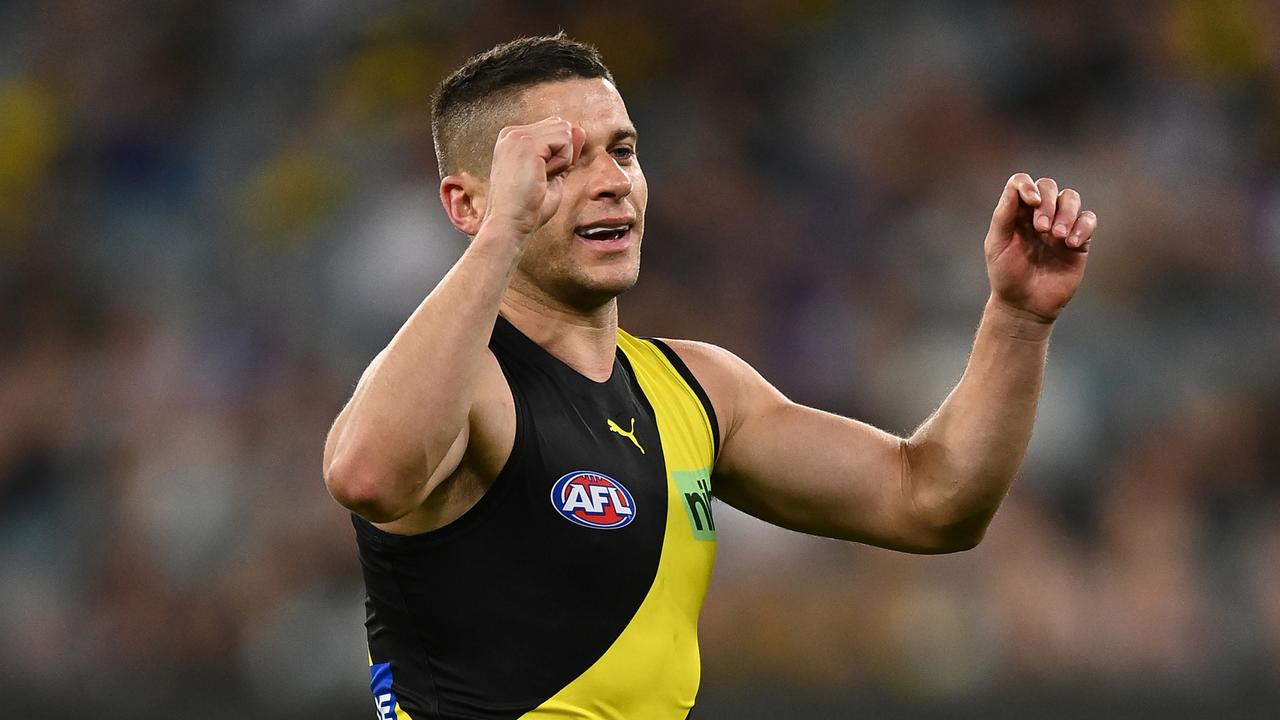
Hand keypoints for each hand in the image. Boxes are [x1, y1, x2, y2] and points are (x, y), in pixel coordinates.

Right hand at [481, 117, 586, 239]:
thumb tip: (580, 130)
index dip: (560, 153)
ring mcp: (517, 136)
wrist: (510, 224)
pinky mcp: (526, 143)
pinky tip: (543, 176)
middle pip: (560, 125)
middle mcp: (512, 133)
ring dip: (563, 158)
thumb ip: (565, 151)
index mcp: (513, 139)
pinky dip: (563, 162)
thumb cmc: (529, 207)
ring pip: (564, 131)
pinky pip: (565, 141)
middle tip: (542, 178)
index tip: (541, 176)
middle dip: (562, 153)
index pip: (553, 128)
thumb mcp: (553, 173)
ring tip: (542, 177)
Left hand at [984, 173, 1097, 323]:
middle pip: (1049, 186)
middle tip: (1041, 229)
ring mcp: (1060, 226)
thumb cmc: (1006, 275)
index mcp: (1016, 213)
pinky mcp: (1078, 241)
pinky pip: (1088, 220)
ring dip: (1066, 212)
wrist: (1025, 305)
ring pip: (1071, 198)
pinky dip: (1083, 226)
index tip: (1031, 202)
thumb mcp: (997, 244)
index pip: (1022, 182)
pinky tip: (1071, 244)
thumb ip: (1004, 215)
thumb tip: (1017, 187)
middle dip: (1047, 203)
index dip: (1027, 185)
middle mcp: (1038, 214)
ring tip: (1057, 236)